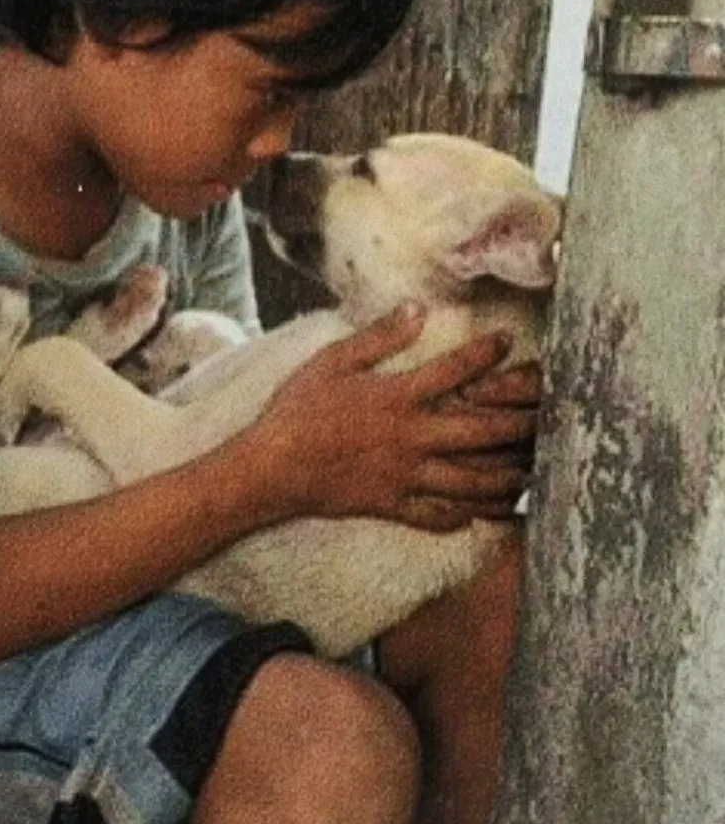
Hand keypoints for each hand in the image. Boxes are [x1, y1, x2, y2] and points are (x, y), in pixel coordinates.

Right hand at [251, 306, 538, 531]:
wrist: (272, 468)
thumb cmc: (298, 410)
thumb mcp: (332, 361)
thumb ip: (378, 337)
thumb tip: (418, 308)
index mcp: (398, 398)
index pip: (456, 371)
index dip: (486, 354)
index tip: (506, 342)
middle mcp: (412, 438)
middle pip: (482, 432)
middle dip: (521, 423)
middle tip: (550, 417)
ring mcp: (406, 476)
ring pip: (471, 480)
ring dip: (507, 476)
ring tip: (532, 470)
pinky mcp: (393, 505)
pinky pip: (438, 515)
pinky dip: (464, 514)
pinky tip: (482, 511)